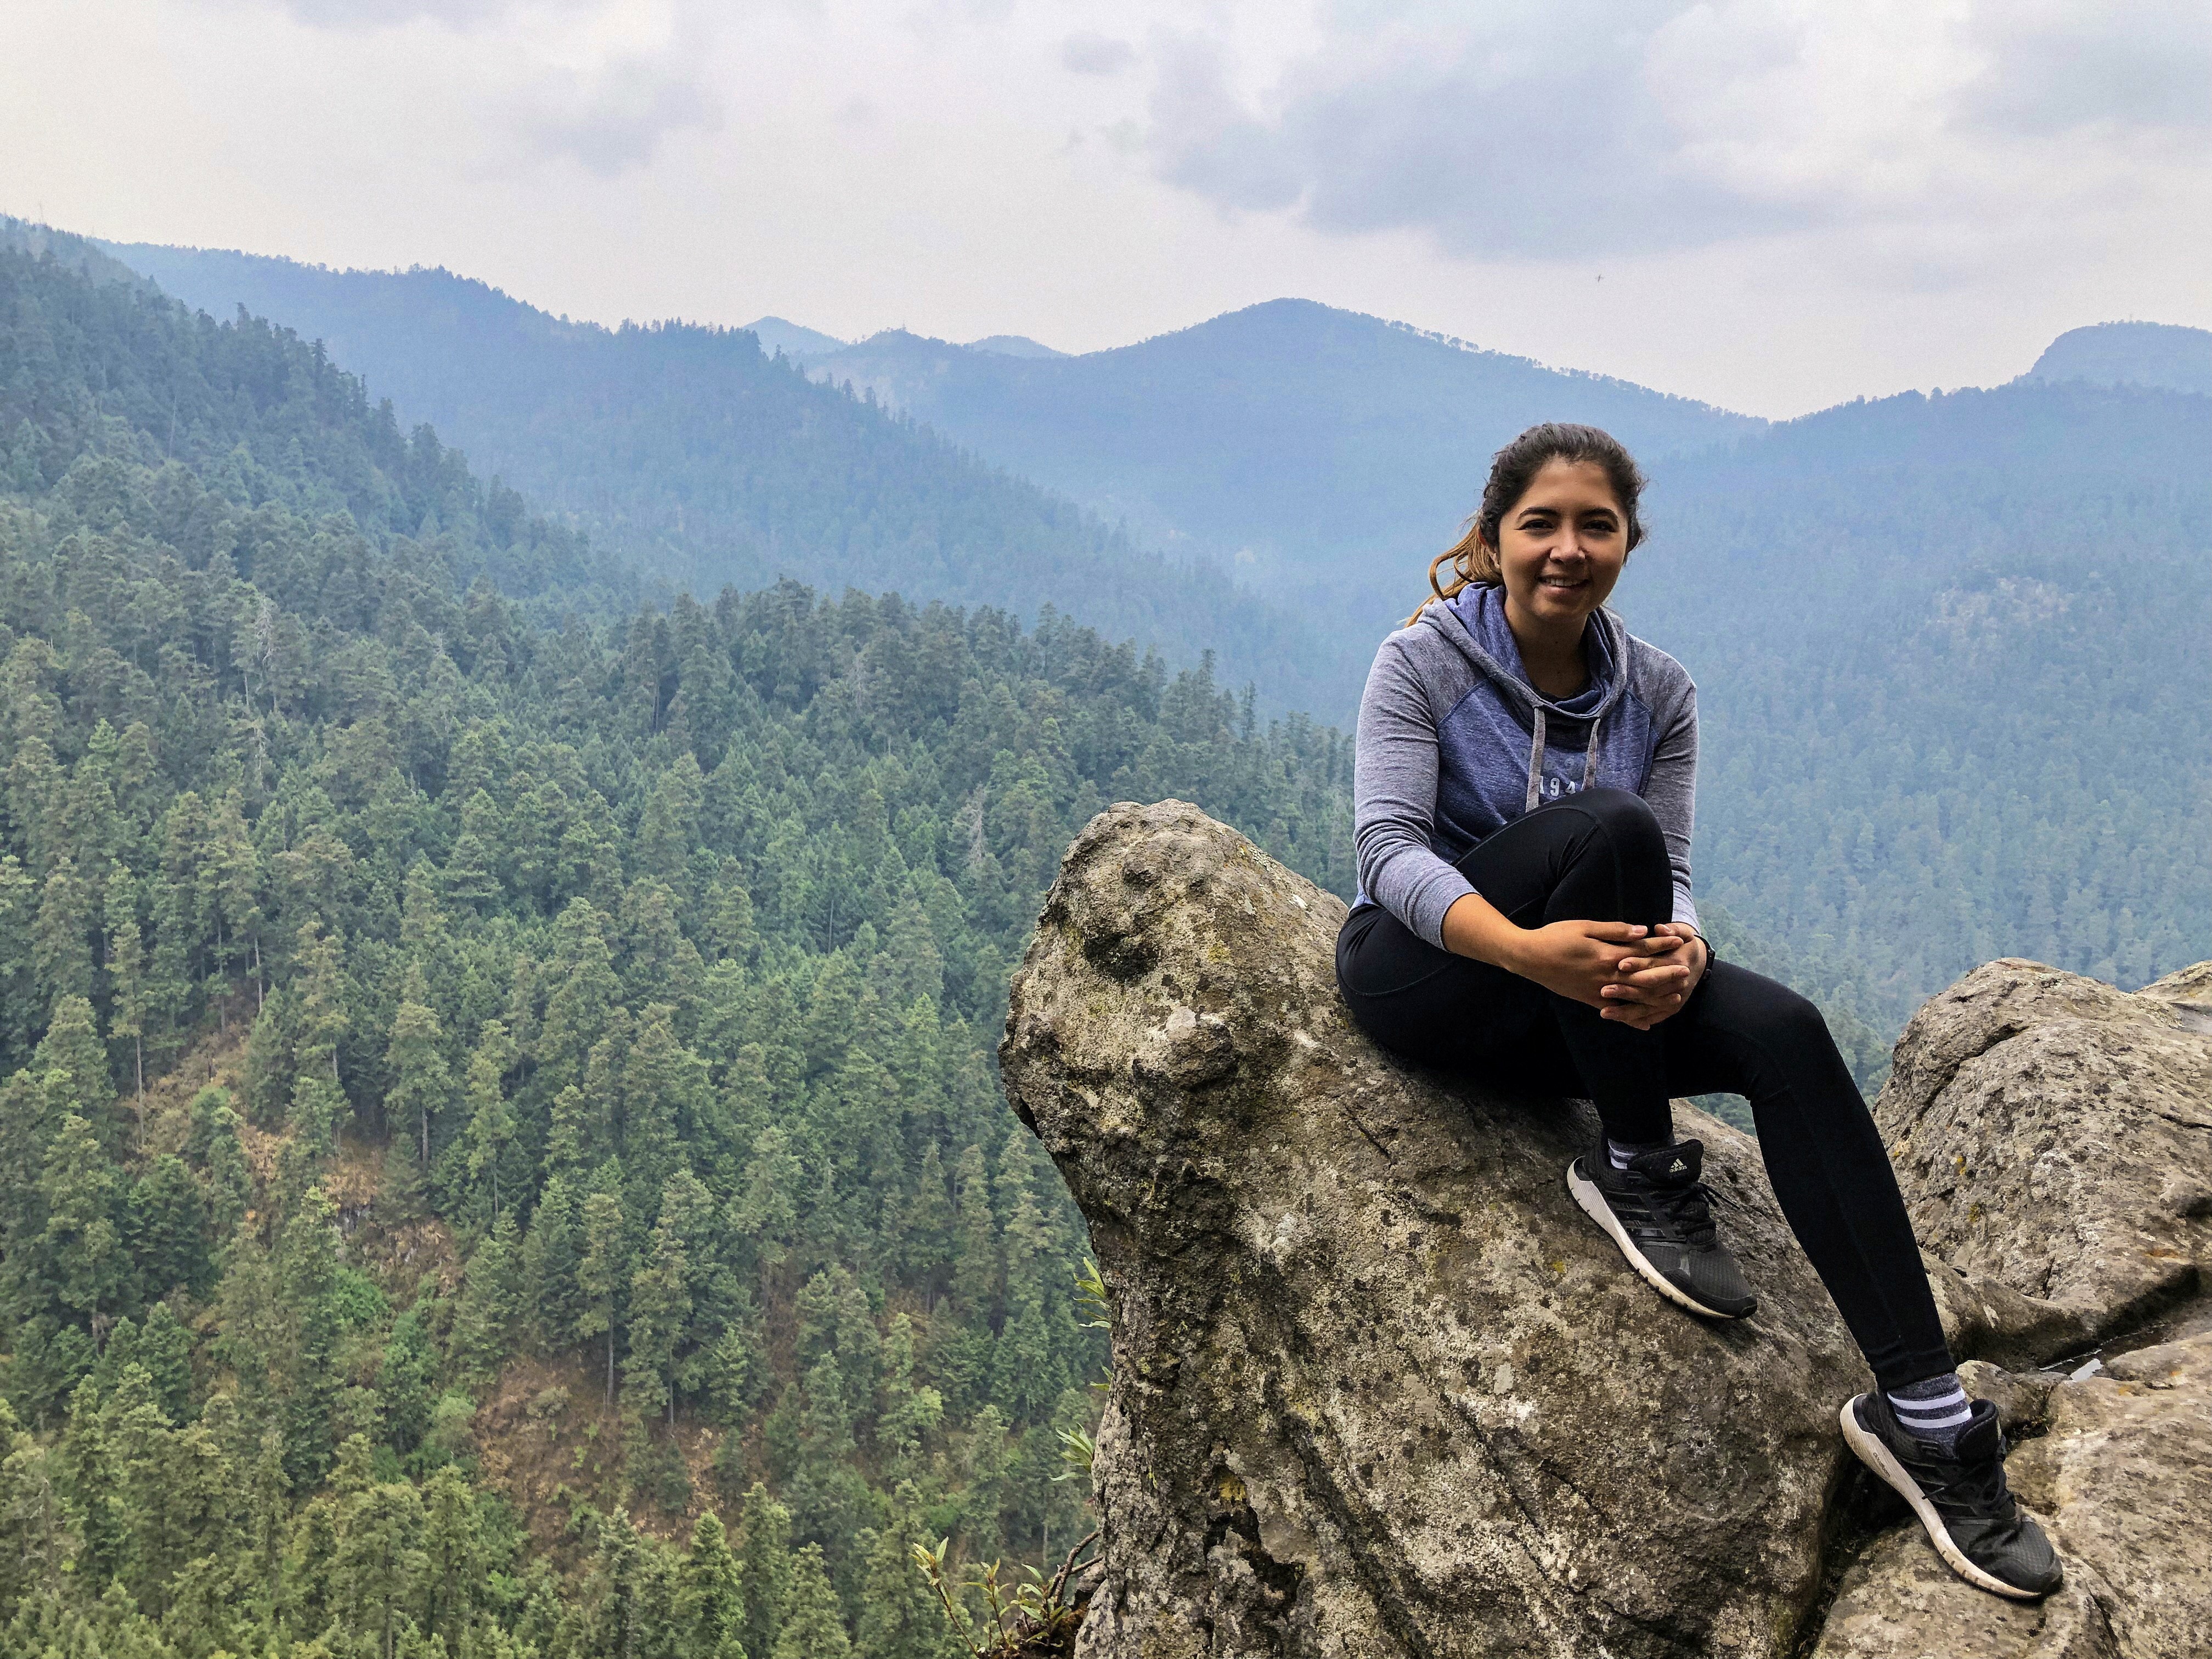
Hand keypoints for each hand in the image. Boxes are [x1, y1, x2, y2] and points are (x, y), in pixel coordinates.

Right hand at [1498, 918, 1670, 1010]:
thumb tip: (1642, 931)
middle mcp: (1607, 975)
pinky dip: (1632, 1018)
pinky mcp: (1589, 1000)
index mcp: (1607, 954)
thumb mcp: (1584, 927)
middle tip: (1686, 971)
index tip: (1680, 940)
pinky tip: (1645, 1023)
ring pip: (1634, 996)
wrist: (1529, 958)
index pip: (1642, 950)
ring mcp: (1598, 991)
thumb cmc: (1555, 937)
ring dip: (1656, 996)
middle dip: (1667, 973)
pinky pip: (1616, 1010)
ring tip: (1675, 995)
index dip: (1662, 944)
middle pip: (1643, 976)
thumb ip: (1614, 931)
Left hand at [1598, 924, 1705, 1029]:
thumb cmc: (1682, 943)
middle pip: (1650, 989)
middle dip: (1627, 991)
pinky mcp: (1671, 1009)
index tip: (1620, 964)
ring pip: (1649, 1007)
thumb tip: (1660, 928)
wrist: (1697, 962)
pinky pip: (1652, 1016)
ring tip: (1604, 1011)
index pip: (1655, 964)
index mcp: (1677, 963)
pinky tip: (1617, 1019)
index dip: (1638, 964)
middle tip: (1604, 991)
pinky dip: (1636, 1019)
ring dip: (1627, 1011)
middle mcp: (1677, 984)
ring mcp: (1675, 999)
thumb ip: (1673, 929)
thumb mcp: (1683, 932)